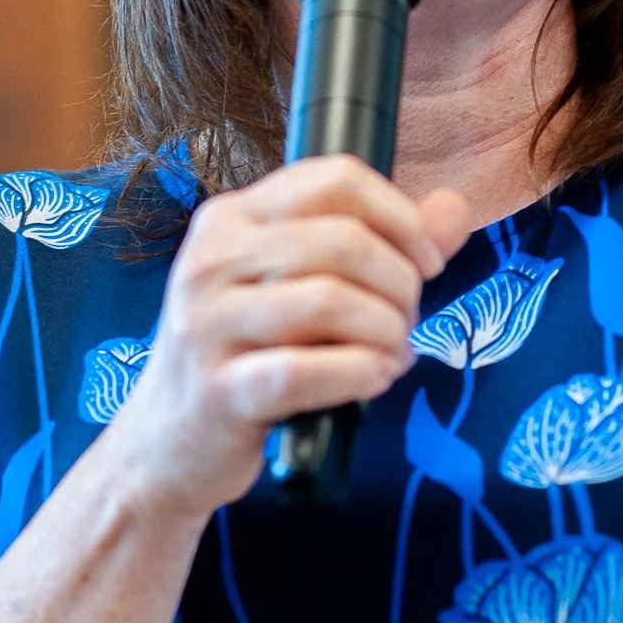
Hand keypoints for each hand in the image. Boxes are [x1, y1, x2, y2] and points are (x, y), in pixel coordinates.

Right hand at [105, 154, 469, 517]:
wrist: (167, 443)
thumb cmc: (244, 355)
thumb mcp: (295, 285)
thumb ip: (380, 244)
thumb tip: (454, 209)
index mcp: (230, 219)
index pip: (335, 179)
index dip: (400, 216)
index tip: (426, 261)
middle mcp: (211, 260)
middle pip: (344, 240)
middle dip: (400, 284)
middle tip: (405, 321)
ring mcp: (208, 325)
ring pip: (331, 301)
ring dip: (386, 332)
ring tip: (390, 355)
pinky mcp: (218, 391)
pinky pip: (308, 370)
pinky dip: (359, 374)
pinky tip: (370, 381)